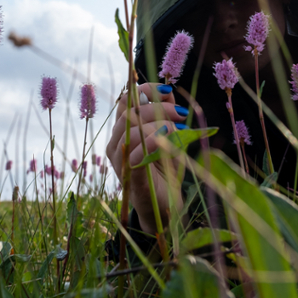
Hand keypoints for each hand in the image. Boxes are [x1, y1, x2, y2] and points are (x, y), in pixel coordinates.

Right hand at [106, 83, 187, 233]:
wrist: (164, 207)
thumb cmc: (164, 170)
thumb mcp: (170, 137)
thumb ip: (167, 115)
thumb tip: (168, 93)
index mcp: (124, 130)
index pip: (126, 100)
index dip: (145, 90)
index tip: (168, 91)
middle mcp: (116, 143)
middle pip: (128, 111)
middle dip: (157, 107)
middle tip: (181, 114)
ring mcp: (119, 160)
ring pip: (130, 130)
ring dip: (156, 125)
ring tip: (175, 130)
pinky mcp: (128, 176)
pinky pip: (134, 153)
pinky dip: (150, 143)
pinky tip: (165, 141)